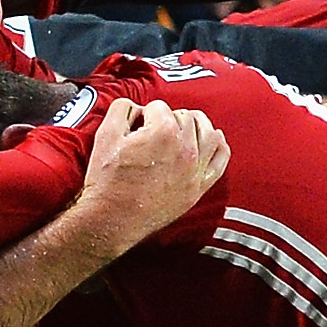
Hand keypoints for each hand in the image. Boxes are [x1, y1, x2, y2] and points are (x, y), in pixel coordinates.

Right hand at [73, 95, 229, 246]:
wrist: (111, 219)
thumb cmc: (106, 181)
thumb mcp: (105, 136)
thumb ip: (122, 110)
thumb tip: (136, 107)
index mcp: (163, 132)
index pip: (159, 107)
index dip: (144, 115)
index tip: (135, 128)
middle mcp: (186, 148)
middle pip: (185, 117)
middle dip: (167, 119)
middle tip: (152, 131)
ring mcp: (195, 168)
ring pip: (208, 132)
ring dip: (195, 125)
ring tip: (181, 129)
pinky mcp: (199, 186)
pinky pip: (221, 159)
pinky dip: (218, 145)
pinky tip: (211, 140)